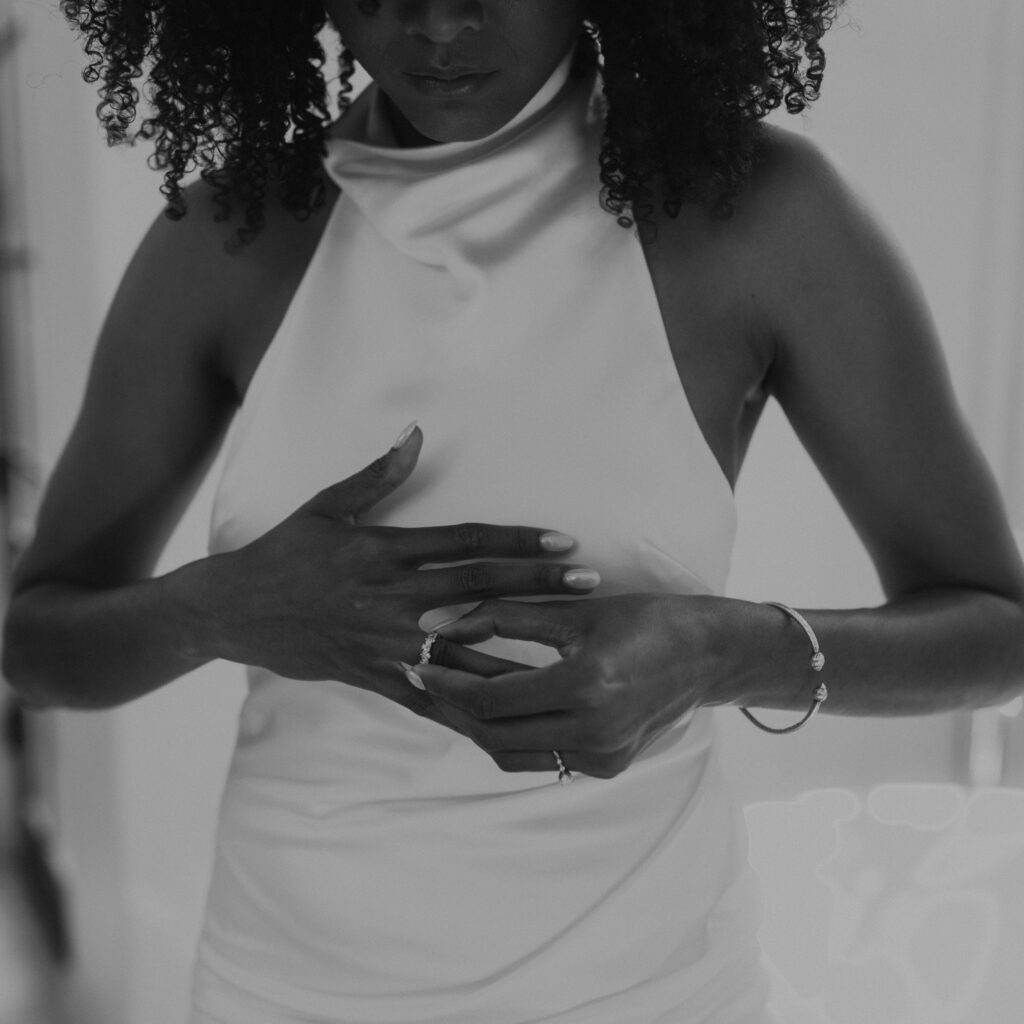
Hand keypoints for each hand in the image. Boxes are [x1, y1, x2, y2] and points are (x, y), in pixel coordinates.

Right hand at [199, 426, 599, 727]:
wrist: (231, 610)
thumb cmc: (282, 553)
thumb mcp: (326, 506)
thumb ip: (377, 474)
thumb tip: (416, 433)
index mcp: (385, 550)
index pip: (467, 542)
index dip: (520, 540)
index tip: (566, 541)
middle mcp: (391, 596)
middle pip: (480, 590)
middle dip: (540, 587)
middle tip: (592, 584)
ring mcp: (383, 641)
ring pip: (464, 650)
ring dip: (520, 651)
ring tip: (570, 657)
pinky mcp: (372, 675)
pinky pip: (426, 697)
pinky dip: (465, 708)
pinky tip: (505, 716)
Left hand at [413, 594, 729, 777]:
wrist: (708, 654)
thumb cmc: (645, 620)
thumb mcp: (573, 609)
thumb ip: (502, 616)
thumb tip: (440, 623)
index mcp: (586, 687)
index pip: (492, 699)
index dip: (447, 683)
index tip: (420, 662)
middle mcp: (595, 733)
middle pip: (494, 733)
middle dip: (453, 707)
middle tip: (427, 677)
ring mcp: (603, 758)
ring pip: (511, 754)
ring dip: (477, 726)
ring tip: (454, 692)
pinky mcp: (607, 767)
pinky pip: (540, 760)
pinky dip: (510, 736)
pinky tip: (496, 708)